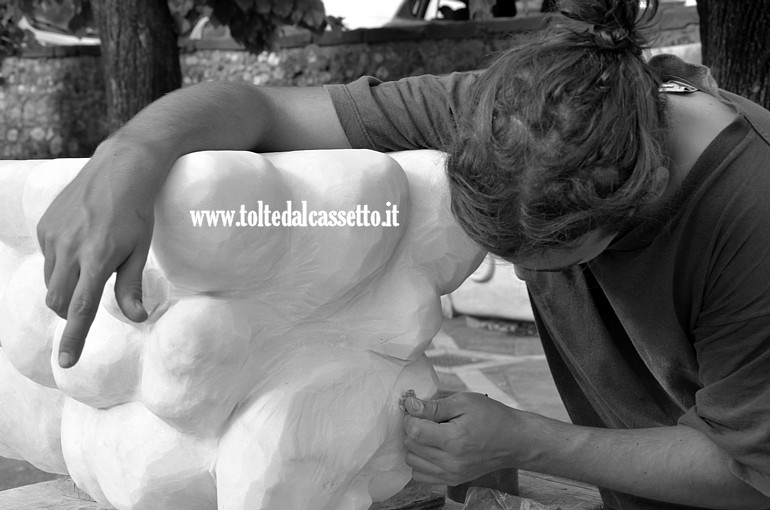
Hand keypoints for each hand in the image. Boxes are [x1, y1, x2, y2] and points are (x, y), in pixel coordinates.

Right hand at [37, 142, 157, 367]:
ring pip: (52, 282)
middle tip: (88, 303)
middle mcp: (70, 248)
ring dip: (67, 287)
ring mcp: (53, 235)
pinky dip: (61, 264)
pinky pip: (48, 258)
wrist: (120, 167)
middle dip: (71, 312)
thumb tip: (137, 318)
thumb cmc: (137, 212)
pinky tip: (81, 244)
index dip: (74, 338)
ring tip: (90, 266)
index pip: (82, 309)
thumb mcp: (140, 249)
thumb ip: (132, 286)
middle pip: (59, 301)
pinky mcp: (44, 225)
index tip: (65, 363)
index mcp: (98, 258)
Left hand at [403, 392, 525, 484]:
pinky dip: (421, 462)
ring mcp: (451, 474)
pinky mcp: (452, 480)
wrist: (514, 440)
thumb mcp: (464, 402)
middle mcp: (450, 462)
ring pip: (412, 462)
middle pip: (410, 446)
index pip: (414, 431)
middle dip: (414, 430)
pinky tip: (433, 449)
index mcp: (453, 440)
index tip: (419, 410)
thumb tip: (409, 406)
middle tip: (427, 420)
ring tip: (431, 434)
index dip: (411, 417)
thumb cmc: (491, 417)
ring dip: (415, 446)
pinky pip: (421, 476)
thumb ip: (434, 406)